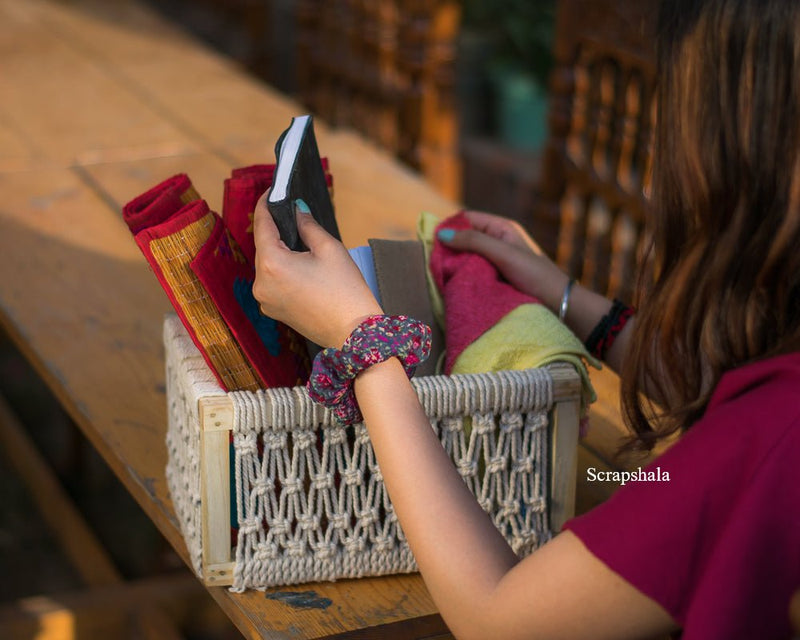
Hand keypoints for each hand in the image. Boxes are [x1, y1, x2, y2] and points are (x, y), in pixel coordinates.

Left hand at [252, 195, 382, 347]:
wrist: (353, 333)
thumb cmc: (345, 290)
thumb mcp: (329, 249)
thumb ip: (307, 225)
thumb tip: (296, 210)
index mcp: (272, 264)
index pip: (261, 225)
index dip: (265, 205)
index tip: (271, 191)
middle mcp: (261, 283)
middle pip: (263, 246)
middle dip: (275, 230)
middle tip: (290, 212)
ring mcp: (264, 299)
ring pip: (267, 264)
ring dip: (279, 251)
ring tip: (298, 239)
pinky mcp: (272, 310)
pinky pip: (272, 282)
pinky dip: (281, 270)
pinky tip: (300, 266)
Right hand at [439, 210, 568, 311]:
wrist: (557, 303)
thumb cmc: (534, 275)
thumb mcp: (504, 254)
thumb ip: (475, 242)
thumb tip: (442, 234)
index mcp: (500, 228)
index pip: (467, 218)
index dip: (450, 226)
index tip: (433, 240)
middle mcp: (496, 241)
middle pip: (464, 237)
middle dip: (449, 247)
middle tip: (434, 260)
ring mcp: (494, 261)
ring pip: (466, 257)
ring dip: (454, 263)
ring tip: (440, 272)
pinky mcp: (493, 278)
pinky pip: (472, 272)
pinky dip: (462, 275)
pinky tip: (453, 283)